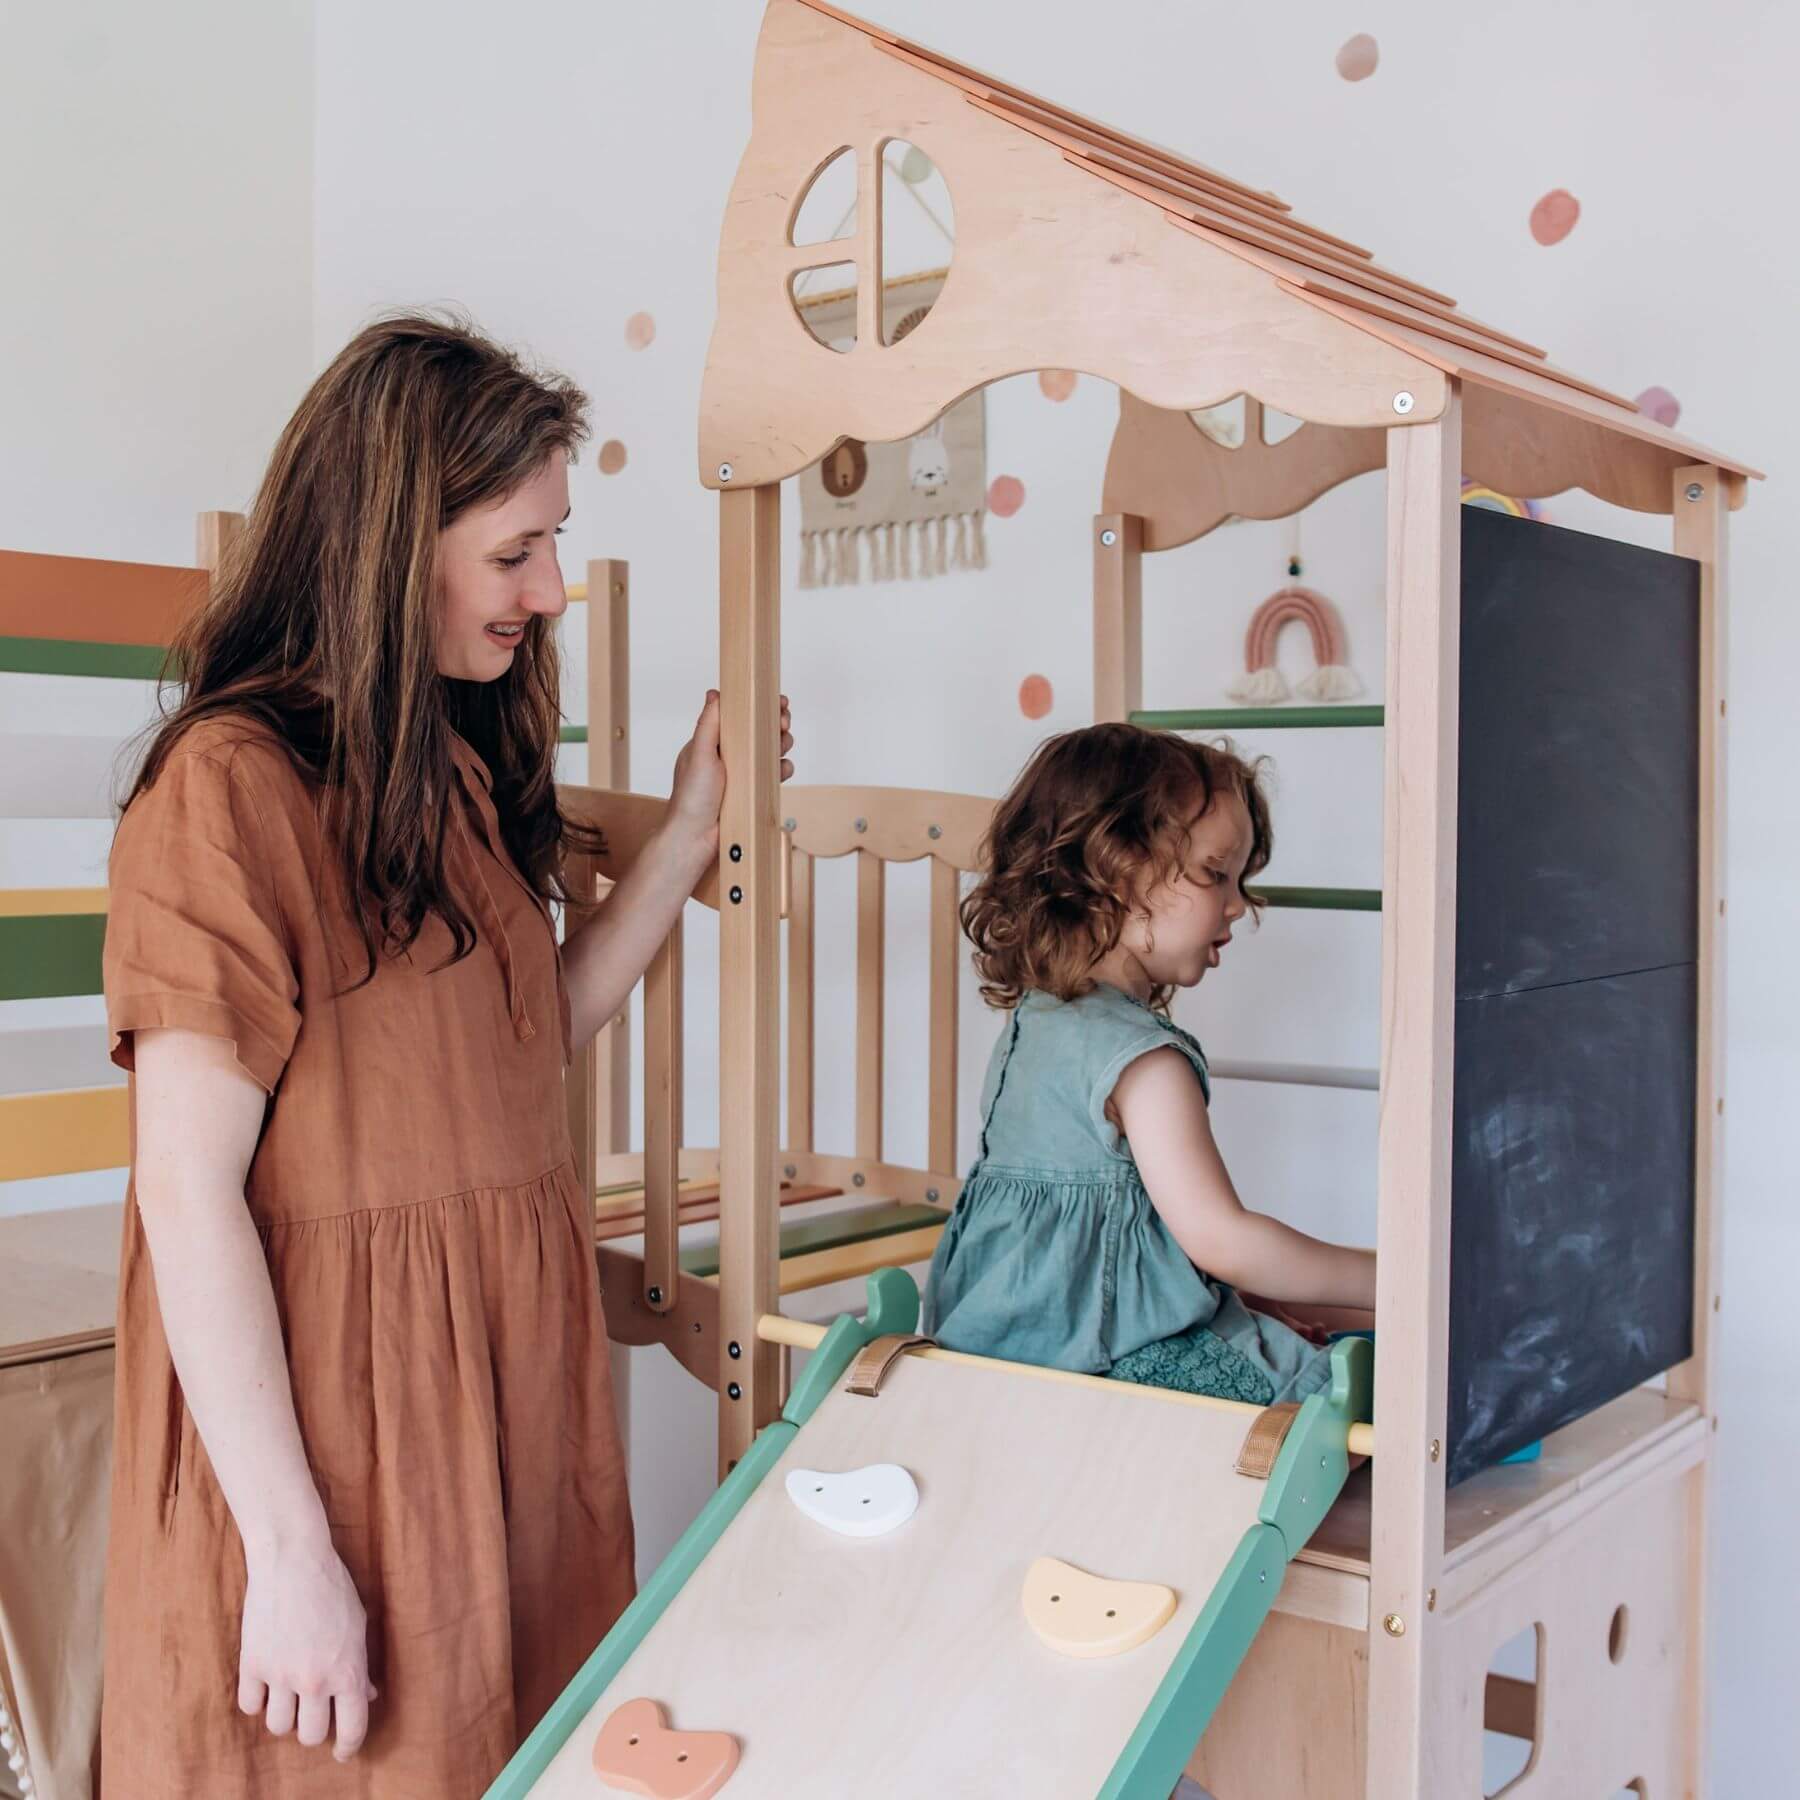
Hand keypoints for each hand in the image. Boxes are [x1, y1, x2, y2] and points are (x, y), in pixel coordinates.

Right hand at [237, 1533, 376, 1760]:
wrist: (293, 1559)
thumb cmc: (333, 1589)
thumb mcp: (358, 1625)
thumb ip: (359, 1665)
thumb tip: (367, 1696)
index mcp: (348, 1671)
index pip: (352, 1729)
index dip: (348, 1747)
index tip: (342, 1753)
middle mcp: (315, 1680)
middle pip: (311, 1736)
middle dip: (314, 1728)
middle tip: (313, 1713)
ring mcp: (281, 1675)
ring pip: (279, 1727)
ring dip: (285, 1716)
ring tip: (289, 1696)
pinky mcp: (252, 1664)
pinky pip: (250, 1706)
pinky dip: (257, 1700)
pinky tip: (265, 1684)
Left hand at [667, 690, 795, 848]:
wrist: (696, 839)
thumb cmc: (690, 799)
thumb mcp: (699, 754)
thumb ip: (708, 724)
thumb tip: (715, 693)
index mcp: (710, 743)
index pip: (737, 716)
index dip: (756, 707)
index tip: (775, 702)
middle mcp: (726, 756)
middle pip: (757, 731)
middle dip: (774, 724)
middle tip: (783, 722)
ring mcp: (739, 773)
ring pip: (767, 751)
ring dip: (780, 743)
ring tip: (784, 743)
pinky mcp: (750, 790)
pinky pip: (771, 774)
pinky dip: (781, 769)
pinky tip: (783, 768)